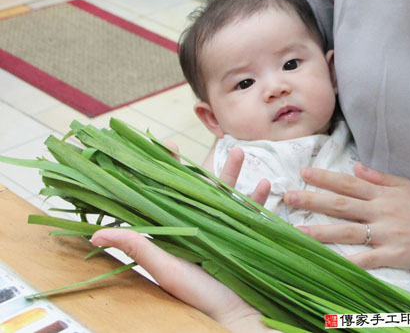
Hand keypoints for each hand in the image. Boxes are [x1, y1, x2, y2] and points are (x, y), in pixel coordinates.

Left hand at [91, 145, 274, 331]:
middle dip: (211, 165)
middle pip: (203, 189)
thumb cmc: (200, 296)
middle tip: (217, 141)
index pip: (170, 192)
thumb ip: (137, 247)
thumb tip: (94, 233)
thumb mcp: (165, 269)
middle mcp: (201, 226)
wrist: (239, 314)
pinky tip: (268, 185)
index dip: (168, 167)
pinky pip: (253, 213)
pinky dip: (260, 199)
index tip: (168, 145)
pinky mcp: (246, 237)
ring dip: (237, 174)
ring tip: (242, 152)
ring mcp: (225, 230)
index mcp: (179, 230)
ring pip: (230, 195)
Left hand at [284, 163, 409, 270]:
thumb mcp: (407, 186)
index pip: (348, 183)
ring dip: (319, 232)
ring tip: (295, 231)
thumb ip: (380, 178)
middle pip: (341, 206)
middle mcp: (381, 212)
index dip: (325, 177)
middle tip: (288, 197)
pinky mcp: (392, 256)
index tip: (303, 172)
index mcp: (383, 194)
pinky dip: (347, 262)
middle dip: (313, 201)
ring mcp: (386, 235)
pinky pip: (366, 259)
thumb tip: (356, 167)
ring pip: (346, 232)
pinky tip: (327, 263)